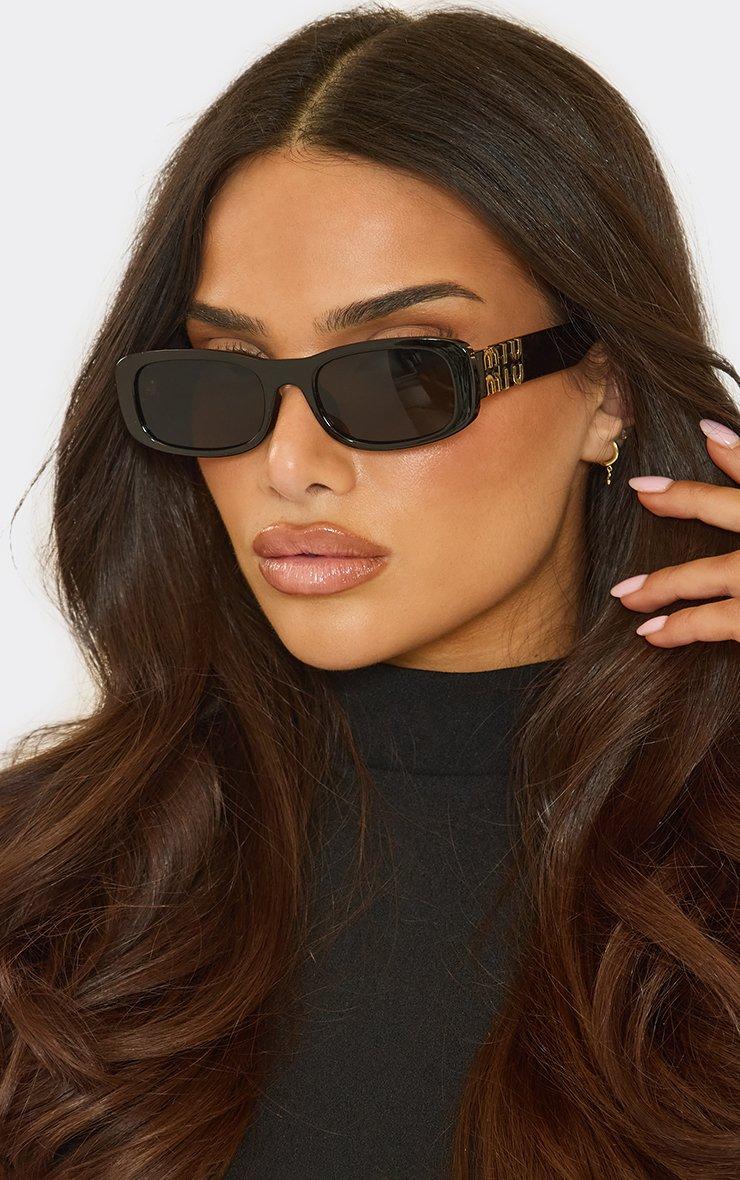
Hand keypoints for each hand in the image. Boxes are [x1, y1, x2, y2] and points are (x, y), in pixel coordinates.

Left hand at [608, 418, 739, 645]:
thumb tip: (717, 442)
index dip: (736, 452)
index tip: (704, 431)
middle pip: (734, 510)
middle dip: (684, 499)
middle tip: (641, 491)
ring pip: (712, 572)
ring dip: (664, 582)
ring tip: (625, 593)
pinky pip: (717, 622)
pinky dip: (682, 627)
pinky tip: (652, 633)